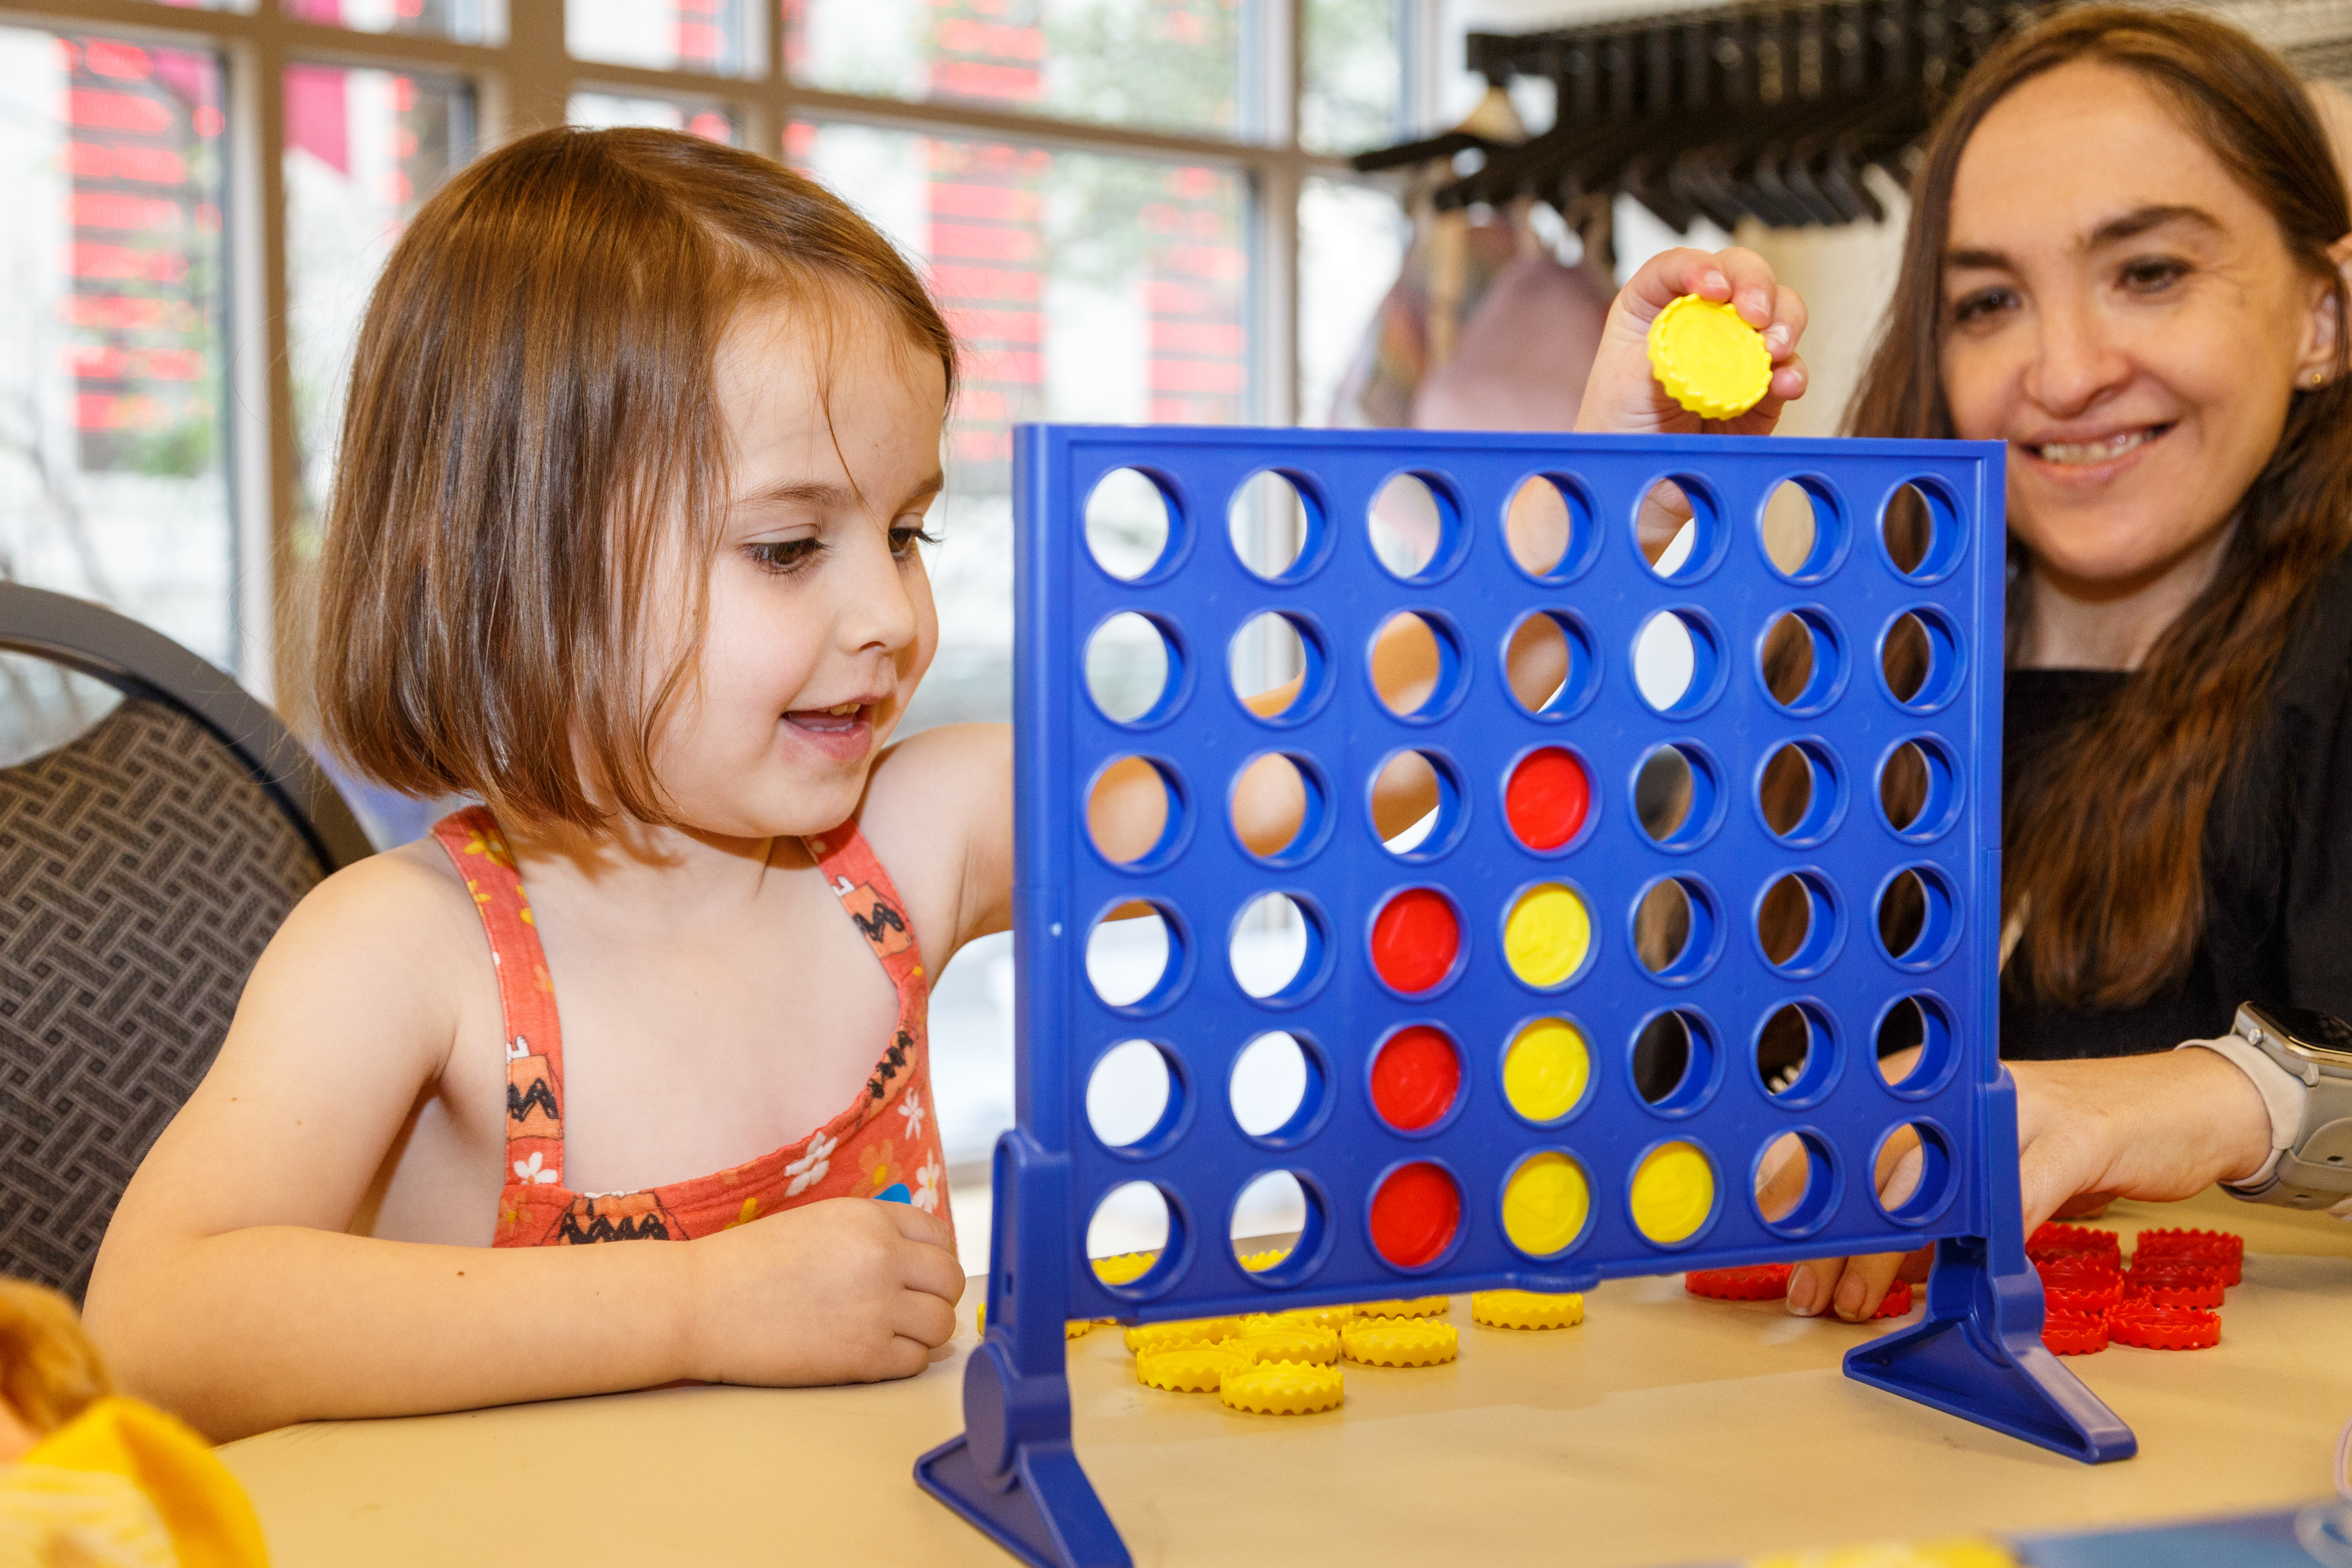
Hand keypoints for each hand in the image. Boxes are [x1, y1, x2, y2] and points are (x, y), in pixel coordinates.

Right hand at [683, 1196, 963, 1386]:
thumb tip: (912, 1259)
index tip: (917, 1275)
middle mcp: (883, 1257)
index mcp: (870, 1218)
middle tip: (909, 1308)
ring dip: (923, 1332)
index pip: (939, 1235)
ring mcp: (877, 1307)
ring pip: (941, 1324)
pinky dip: (903, 1361)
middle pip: (949, 1281)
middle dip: (935, 1296)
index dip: (931, 1259)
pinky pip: (916, 1361)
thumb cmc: (749, 1265)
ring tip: (889, 1334)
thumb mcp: (818, 1224)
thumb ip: (868, 1235)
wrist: (702, 1303)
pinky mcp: (864, 1355)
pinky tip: (871, 1354)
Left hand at [1574, 246, 1808, 440]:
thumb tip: (1710, 338)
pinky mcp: (1762, 387)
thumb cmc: (1619, 428)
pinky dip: (1793, 372)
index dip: (1698, 267)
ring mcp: (1736, 349)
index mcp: (1653, 307)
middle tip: (1755, 315)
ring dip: (1784, 324)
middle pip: (1740, 275)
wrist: (1638, 487)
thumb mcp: (1627, 381)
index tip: (1711, 289)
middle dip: (1755, 286)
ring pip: (1778, 312)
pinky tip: (1786, 383)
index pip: (1678, 267)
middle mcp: (1700, 319)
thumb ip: (1668, 352)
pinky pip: (1788, 369)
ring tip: (1774, 350)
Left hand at [1778, 1048, 2274, 1319]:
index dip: (1790, 1188)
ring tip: (1856, 1298)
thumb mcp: (1976, 1171)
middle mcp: (1959, 1087)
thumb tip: (1852, 1261)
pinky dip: (1989, 1240)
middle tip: (1802, 1290)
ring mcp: (2017, 1107)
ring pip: (1933, 1178)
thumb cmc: (2063, 1143)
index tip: (1760, 1240)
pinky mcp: (2077, 1135)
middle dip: (1827, 1231)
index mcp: (1925, 1086)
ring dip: (1888, 1247)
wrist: (2175, 1108)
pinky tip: (1967, 1280)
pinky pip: (2022, 1193)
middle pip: (1869, 1159)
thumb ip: (1919, 1207)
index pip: (1834, 1132)